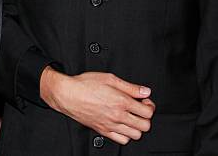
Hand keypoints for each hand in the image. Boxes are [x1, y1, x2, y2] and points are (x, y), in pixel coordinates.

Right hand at [40, 66, 154, 144]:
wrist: (68, 94)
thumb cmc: (85, 84)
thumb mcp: (109, 78)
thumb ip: (130, 86)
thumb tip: (145, 91)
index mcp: (121, 101)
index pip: (147, 111)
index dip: (149, 105)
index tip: (145, 101)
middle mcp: (118, 115)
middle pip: (145, 126)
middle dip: (146, 117)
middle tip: (140, 109)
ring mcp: (111, 125)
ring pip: (136, 135)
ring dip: (137, 127)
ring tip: (132, 117)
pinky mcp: (103, 131)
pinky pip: (122, 140)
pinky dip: (126, 134)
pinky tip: (122, 124)